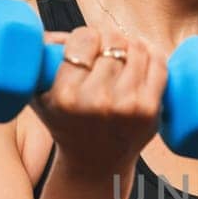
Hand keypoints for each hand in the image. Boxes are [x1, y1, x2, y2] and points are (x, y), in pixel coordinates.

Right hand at [27, 23, 166, 179]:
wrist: (95, 163)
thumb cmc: (65, 122)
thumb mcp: (40, 96)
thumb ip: (39, 61)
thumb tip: (53, 35)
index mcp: (66, 95)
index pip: (84, 39)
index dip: (86, 35)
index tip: (86, 44)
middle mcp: (97, 101)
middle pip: (112, 41)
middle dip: (108, 38)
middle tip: (105, 47)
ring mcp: (128, 106)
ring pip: (137, 48)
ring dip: (130, 43)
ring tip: (122, 51)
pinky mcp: (151, 110)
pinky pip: (159, 64)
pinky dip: (152, 52)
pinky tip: (143, 52)